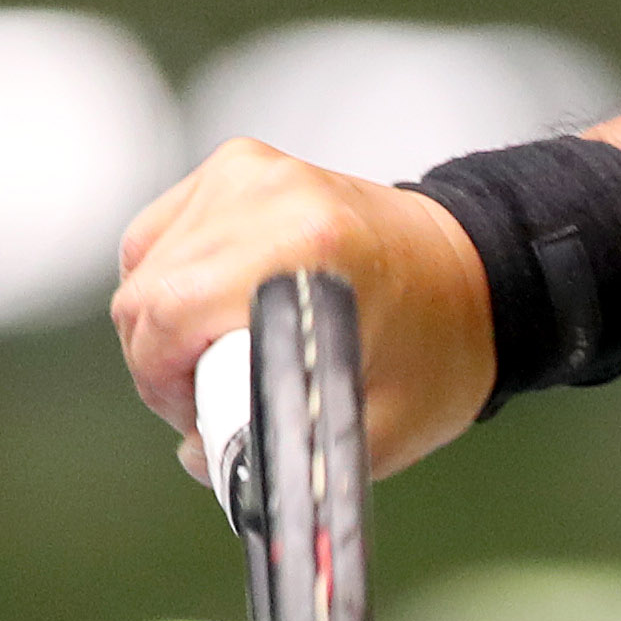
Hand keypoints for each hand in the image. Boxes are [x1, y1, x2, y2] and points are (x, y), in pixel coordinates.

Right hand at [110, 139, 499, 482]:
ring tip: (219, 357)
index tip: (198, 420)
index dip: (166, 386)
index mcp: (308, 247)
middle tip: (208, 402)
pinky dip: (167, 279)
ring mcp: (251, 173)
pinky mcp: (240, 165)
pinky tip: (214, 309)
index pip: (172, 319)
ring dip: (162, 324)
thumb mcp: (377, 429)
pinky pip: (159, 234)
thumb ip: (282, 451)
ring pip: (144, 265)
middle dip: (159, 364)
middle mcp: (271, 195)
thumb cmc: (438, 351)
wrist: (477, 273)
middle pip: (147, 293)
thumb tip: (198, 456)